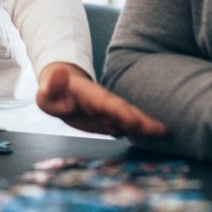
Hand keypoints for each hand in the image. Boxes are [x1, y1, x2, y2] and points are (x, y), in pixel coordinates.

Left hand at [36, 62, 167, 137]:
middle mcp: (104, 104)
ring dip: (145, 127)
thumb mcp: (47, 89)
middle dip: (142, 121)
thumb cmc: (53, 92)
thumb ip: (53, 84)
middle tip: (162, 130)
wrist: (61, 92)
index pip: (107, 104)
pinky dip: (138, 132)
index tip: (134, 121)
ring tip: (164, 133)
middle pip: (125, 112)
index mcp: (90, 96)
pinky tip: (153, 139)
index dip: (120, 112)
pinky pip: (126, 127)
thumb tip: (58, 72)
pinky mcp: (110, 122)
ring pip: (129, 120)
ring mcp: (109, 114)